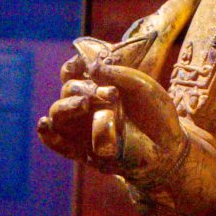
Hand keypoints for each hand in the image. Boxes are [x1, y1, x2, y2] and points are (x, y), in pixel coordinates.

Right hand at [37, 57, 184, 182]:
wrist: (170, 148)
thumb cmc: (156, 115)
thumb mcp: (142, 87)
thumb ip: (118, 74)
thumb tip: (92, 68)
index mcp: (97, 87)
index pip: (73, 72)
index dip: (73, 66)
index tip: (82, 64)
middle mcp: (86, 106)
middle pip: (69, 90)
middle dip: (85, 89)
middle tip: (111, 94)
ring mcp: (82, 128)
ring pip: (59, 113)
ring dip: (68, 106)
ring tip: (84, 104)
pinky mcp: (83, 152)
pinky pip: (59, 144)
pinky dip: (49, 135)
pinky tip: (45, 124)